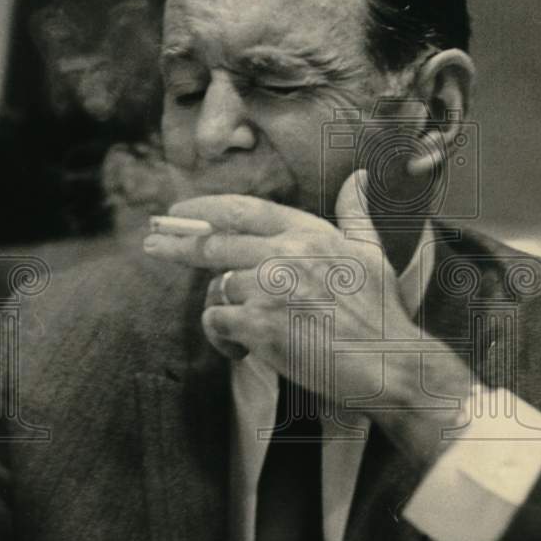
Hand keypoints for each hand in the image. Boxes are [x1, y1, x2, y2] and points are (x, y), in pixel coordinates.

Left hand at [144, 170, 424, 408]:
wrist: (389, 363)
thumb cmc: (381, 312)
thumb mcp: (371, 252)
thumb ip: (354, 213)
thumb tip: (357, 177)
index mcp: (308, 233)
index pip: (243, 209)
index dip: (204, 207)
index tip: (179, 210)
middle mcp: (285, 253)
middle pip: (214, 241)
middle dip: (176, 242)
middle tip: (152, 243)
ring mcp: (270, 288)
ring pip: (218, 288)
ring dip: (223, 310)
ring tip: (245, 334)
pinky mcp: (259, 325)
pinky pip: (217, 322)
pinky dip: (222, 339)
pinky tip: (243, 350)